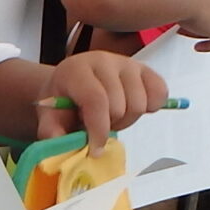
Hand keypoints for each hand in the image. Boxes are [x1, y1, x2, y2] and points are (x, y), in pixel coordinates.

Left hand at [36, 51, 169, 152]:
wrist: (72, 81)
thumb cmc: (63, 100)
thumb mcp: (49, 116)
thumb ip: (52, 131)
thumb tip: (63, 146)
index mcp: (76, 69)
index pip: (96, 100)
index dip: (99, 129)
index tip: (95, 149)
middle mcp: (103, 60)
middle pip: (120, 106)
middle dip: (110, 125)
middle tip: (99, 124)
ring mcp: (127, 63)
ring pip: (140, 103)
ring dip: (128, 119)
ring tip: (112, 116)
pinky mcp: (145, 68)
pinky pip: (159, 93)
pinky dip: (150, 107)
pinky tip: (131, 107)